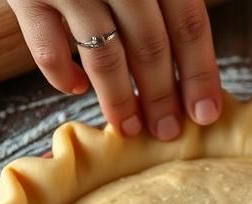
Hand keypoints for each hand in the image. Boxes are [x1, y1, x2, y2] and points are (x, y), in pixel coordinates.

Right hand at [8, 0, 222, 139]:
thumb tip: (189, 46)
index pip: (188, 24)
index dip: (199, 73)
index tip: (205, 113)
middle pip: (150, 46)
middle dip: (161, 96)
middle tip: (167, 132)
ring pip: (104, 55)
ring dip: (118, 99)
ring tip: (127, 128)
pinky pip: (46, 48)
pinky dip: (61, 75)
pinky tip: (77, 89)